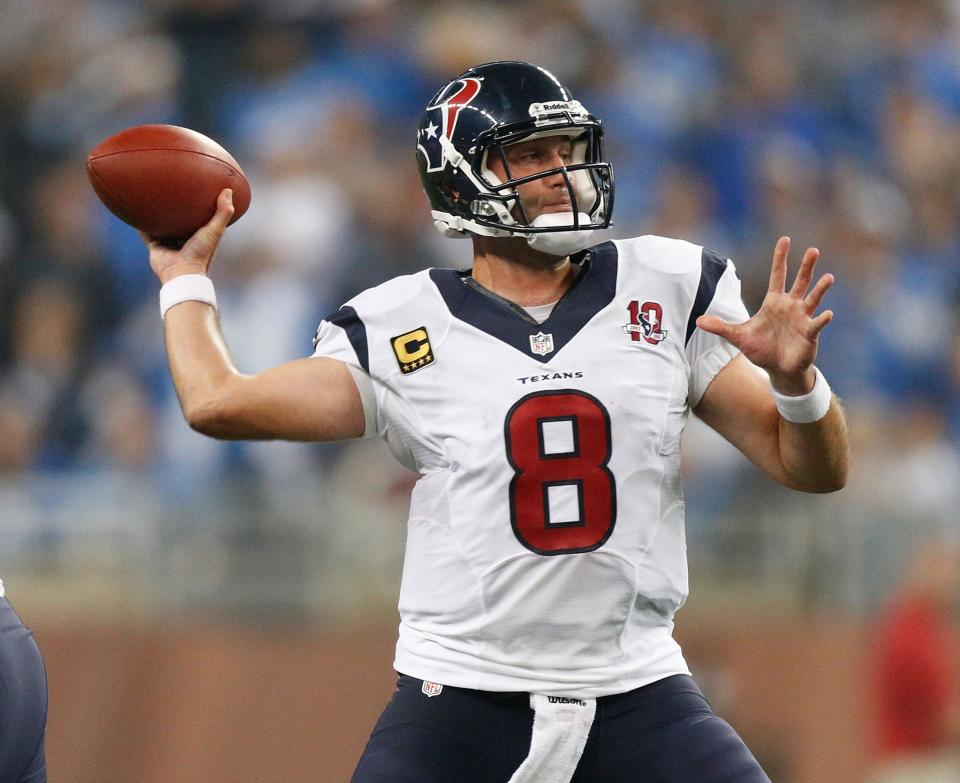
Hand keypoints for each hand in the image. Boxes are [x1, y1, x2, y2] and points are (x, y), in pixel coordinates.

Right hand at [142, 188, 234, 284]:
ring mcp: (169, 241)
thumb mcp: (216, 230)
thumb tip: (228, 190)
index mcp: (200, 235)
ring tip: (151, 195)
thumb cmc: (201, 253)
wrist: (181, 272)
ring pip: (161, 224)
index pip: (200, 217)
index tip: (199, 189)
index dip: (200, 205)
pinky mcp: (155, 245)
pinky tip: (134, 210)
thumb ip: (223, 212)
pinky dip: (140, 223)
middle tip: (172, 187)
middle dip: (176, 207)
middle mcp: (184, 238)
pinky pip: (145, 232)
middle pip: (178, 219)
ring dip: (156, 214)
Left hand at [696, 237, 833, 395]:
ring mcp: (802, 318)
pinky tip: (827, 314)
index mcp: (774, 302)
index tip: (785, 239)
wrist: (778, 369)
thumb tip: (697, 321)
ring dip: (820, 289)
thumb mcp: (738, 336)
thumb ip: (720, 327)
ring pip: (812, 299)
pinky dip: (822, 319)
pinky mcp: (809, 333)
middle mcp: (790, 306)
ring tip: (828, 277)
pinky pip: (817, 324)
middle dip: (806, 267)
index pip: (777, 275)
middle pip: (799, 282)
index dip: (780, 258)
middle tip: (813, 250)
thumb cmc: (761, 349)